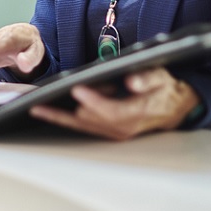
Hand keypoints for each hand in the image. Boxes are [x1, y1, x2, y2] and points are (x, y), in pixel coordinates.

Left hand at [29, 68, 198, 140]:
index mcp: (137, 115)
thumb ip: (148, 79)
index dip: (94, 101)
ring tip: (36, 107)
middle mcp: (123, 129)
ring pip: (80, 126)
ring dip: (59, 117)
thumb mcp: (162, 78)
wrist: (174, 107)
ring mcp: (113, 133)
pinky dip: (63, 118)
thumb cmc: (165, 89)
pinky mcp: (106, 131)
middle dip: (68, 111)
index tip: (77, 89)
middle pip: (89, 121)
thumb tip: (132, 81)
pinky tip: (45, 110)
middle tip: (44, 101)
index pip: (112, 111)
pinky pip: (80, 126)